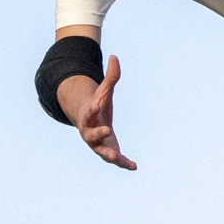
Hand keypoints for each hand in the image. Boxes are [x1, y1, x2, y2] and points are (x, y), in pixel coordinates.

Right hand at [62, 55, 136, 169]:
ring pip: (102, 152)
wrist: (91, 124)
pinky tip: (134, 167)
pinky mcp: (109, 152)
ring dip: (109, 154)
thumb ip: (111, 77)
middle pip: (92, 135)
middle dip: (98, 133)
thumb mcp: (105, 92)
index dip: (93, 108)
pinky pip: (116, 160)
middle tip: (107, 130)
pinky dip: (124, 164)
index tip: (97, 103)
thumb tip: (115, 56)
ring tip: (116, 158)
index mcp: (89, 116)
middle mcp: (91, 133)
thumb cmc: (98, 106)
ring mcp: (99, 145)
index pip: (90, 112)